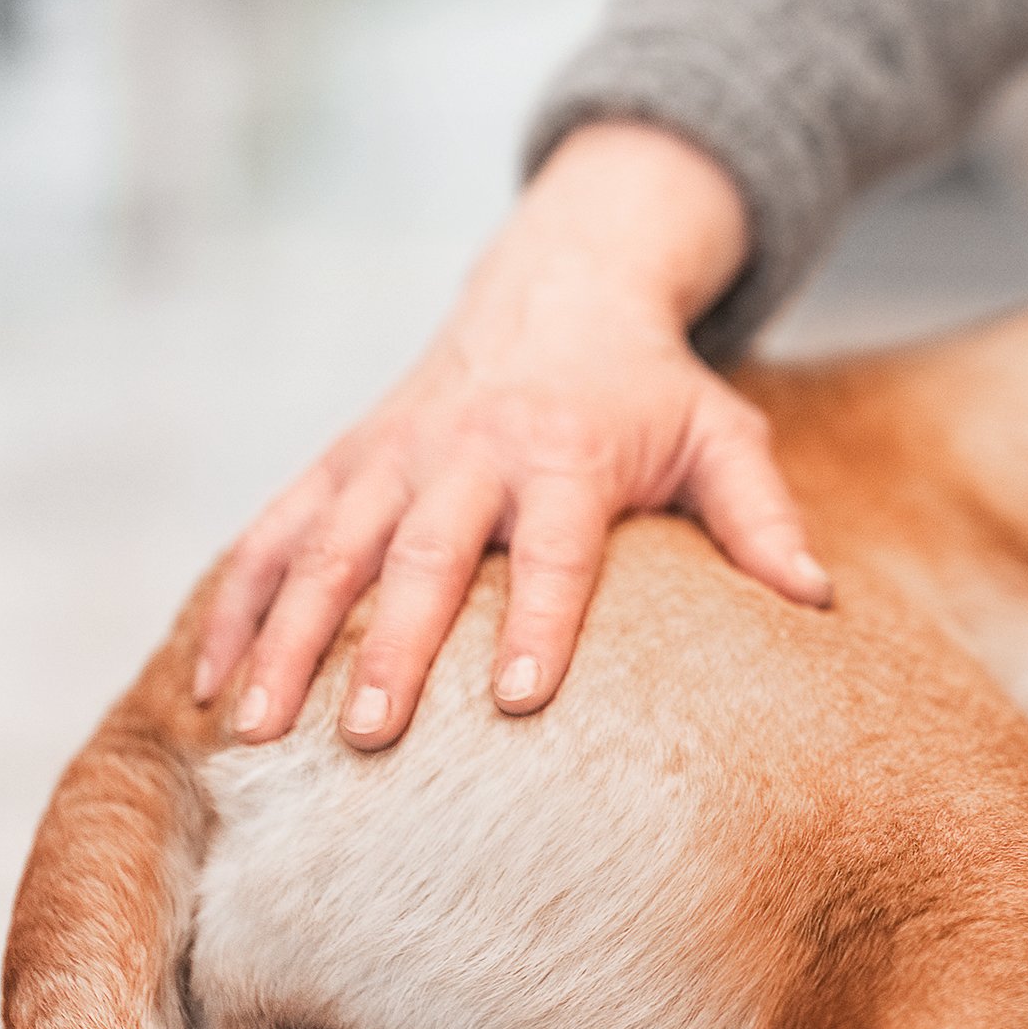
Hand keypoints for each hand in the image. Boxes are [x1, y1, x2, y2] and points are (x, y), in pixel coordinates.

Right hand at [196, 122, 831, 748]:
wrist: (561, 289)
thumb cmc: (651, 388)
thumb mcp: (722, 433)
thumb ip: (761, 517)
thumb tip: (816, 598)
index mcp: (565, 449)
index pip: (556, 547)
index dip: (540, 621)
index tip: (519, 701)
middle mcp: (468, 451)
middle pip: (424, 556)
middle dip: (391, 648)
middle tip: (367, 738)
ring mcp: (393, 456)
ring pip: (326, 551)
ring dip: (288, 641)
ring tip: (258, 732)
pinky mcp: (343, 462)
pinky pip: (273, 536)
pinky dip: (237, 609)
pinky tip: (212, 687)